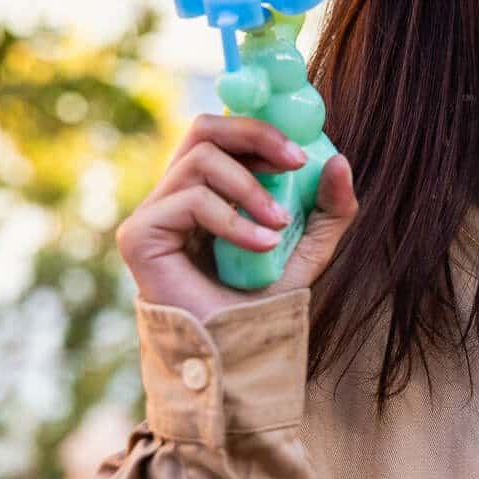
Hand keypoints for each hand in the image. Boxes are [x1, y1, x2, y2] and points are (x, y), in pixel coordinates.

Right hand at [116, 113, 358, 321]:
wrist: (236, 351)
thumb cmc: (264, 299)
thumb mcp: (312, 246)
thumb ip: (330, 206)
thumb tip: (339, 160)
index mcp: (209, 188)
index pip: (224, 132)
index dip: (260, 128)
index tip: (302, 153)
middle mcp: (176, 194)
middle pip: (204, 127)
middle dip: (256, 135)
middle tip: (295, 161)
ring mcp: (154, 213)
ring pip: (202, 159)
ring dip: (252, 188)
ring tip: (279, 225)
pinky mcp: (139, 235)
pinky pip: (191, 200)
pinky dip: (235, 219)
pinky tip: (261, 246)